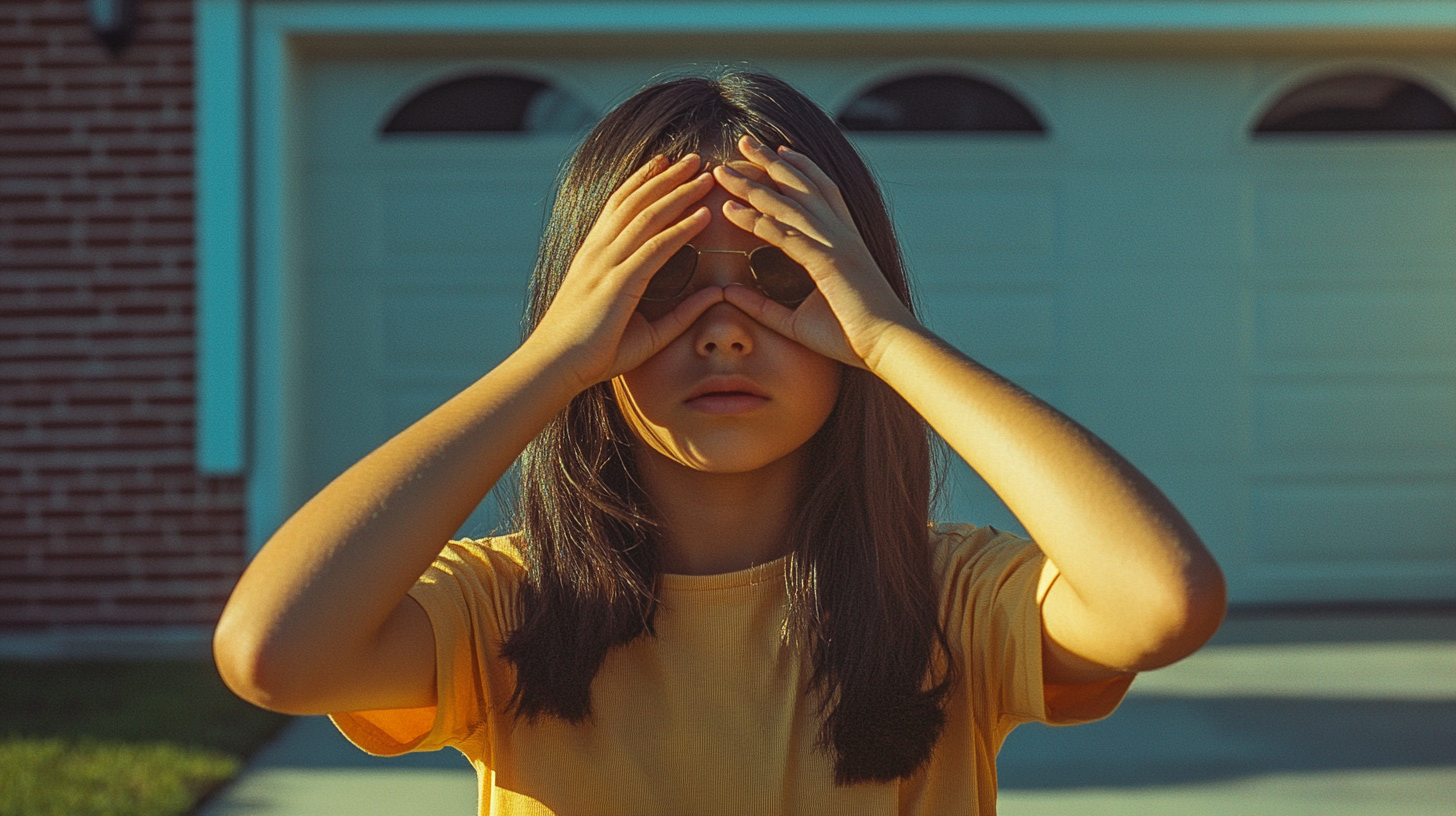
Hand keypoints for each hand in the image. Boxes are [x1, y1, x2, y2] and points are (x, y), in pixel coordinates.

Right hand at [525, 154, 725, 389]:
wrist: (556, 366)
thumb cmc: (593, 352)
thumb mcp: (647, 331)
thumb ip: (681, 313)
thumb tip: (714, 296)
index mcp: (595, 255)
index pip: (620, 206)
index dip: (644, 182)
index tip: (666, 164)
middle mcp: (599, 252)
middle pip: (636, 201)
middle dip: (667, 177)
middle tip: (694, 158)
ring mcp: (606, 264)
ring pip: (647, 216)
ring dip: (678, 192)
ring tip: (703, 174)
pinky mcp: (618, 282)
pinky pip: (656, 248)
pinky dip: (681, 228)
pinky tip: (702, 216)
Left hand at [713, 135, 920, 369]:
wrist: (890, 346)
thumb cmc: (852, 337)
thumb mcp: (797, 321)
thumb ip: (762, 306)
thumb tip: (728, 293)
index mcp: (845, 241)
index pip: (822, 192)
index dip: (800, 168)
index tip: (778, 151)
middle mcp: (841, 235)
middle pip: (801, 186)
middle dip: (769, 162)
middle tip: (743, 141)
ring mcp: (836, 245)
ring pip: (787, 205)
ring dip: (753, 185)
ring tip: (724, 170)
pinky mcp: (827, 263)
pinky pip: (785, 236)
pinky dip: (756, 221)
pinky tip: (731, 211)